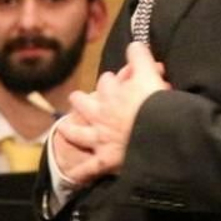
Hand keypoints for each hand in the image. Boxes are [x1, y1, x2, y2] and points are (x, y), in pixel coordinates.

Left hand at [57, 42, 168, 185]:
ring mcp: (100, 137)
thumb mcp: (149, 71)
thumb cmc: (155, 102)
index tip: (116, 80)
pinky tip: (72, 177)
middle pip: (85, 104)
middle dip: (81, 100)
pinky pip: (89, 168)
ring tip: (64, 127)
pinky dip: (81, 173)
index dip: (111, 80)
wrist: (157, 132)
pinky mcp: (105, 159)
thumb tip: (134, 43)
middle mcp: (101, 114)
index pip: (106, 82)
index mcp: (112, 93)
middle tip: (77, 98)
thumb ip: (140, 56)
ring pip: (79, 133)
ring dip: (71, 130)